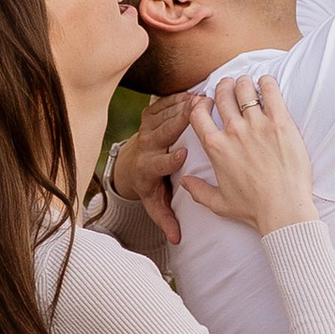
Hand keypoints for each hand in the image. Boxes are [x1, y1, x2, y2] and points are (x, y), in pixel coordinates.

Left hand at [109, 88, 197, 244]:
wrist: (132, 163)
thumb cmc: (151, 185)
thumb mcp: (156, 204)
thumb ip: (166, 219)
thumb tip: (176, 240)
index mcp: (147, 169)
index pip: (158, 164)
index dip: (169, 159)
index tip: (184, 153)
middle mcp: (145, 147)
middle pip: (162, 132)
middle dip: (178, 121)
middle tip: (198, 111)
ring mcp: (145, 128)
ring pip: (163, 115)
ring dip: (182, 106)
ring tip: (202, 99)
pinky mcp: (148, 115)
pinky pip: (162, 104)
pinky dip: (177, 98)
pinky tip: (195, 93)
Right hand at [177, 70, 317, 234]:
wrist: (284, 209)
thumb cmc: (253, 209)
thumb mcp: (219, 203)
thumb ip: (198, 190)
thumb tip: (184, 180)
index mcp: (215, 147)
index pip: (198, 113)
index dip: (200, 103)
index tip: (206, 101)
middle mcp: (233, 132)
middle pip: (222, 94)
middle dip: (223, 86)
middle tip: (229, 86)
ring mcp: (257, 125)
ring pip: (244, 89)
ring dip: (244, 83)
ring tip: (248, 85)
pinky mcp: (280, 122)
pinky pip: (270, 91)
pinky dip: (266, 83)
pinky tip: (266, 83)